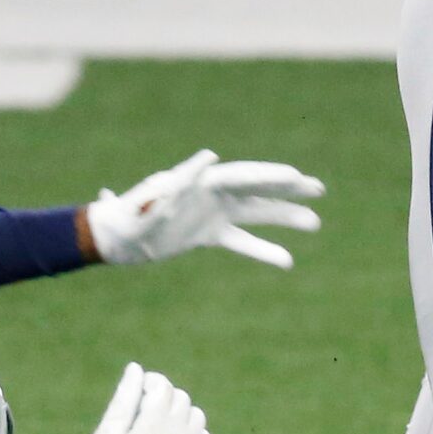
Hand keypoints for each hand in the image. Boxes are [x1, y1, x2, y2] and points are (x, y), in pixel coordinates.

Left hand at [85, 149, 322, 269]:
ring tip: (315, 223)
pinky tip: (287, 261)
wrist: (113, 237)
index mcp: (200, 182)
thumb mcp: (146, 206)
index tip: (296, 177)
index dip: (269, 177)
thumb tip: (195, 173)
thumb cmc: (126, 218)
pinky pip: (241, 241)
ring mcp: (213, 214)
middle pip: (257, 189)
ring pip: (257, 214)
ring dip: (285, 218)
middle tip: (319, 189)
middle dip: (288, 189)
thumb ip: (169, 191)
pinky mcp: (208, 234)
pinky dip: (263, 251)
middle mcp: (211, 194)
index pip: (242, 176)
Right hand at [86, 362, 212, 433]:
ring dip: (179, 414)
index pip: (162, 387)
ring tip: (160, 426)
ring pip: (195, 416)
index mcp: (151, 431)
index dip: (149, 382)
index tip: (139, 389)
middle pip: (180, 398)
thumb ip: (123, 399)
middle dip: (163, 397)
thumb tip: (136, 369)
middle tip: (145, 408)